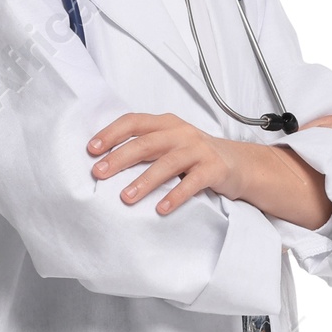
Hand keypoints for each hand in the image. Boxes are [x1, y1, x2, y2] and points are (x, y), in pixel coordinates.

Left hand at [86, 112, 249, 214]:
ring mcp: (198, 150)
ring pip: (166, 163)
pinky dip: (176, 196)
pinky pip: (192, 183)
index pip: (133, 122)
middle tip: (99, 174)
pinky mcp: (213, 169)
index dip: (111, 134)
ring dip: (144, 181)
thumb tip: (106, 162)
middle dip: (119, 158)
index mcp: (166, 124)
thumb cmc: (196, 156)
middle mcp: (181, 133)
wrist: (240, 164)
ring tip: (126, 197)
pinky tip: (162, 209)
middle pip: (145, 143)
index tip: (91, 150)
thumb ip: (146, 146)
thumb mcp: (171, 144)